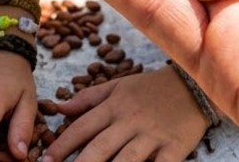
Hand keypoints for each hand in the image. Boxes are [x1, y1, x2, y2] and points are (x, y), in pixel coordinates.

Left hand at [43, 66, 205, 161]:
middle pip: (100, 147)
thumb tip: (59, 108)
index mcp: (114, 106)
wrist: (193, 85)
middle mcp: (130, 121)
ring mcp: (152, 136)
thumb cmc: (151, 88)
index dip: (62, 145)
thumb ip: (88, 98)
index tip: (46, 159)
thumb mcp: (118, 86)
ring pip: (126, 160)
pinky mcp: (174, 148)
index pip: (82, 128)